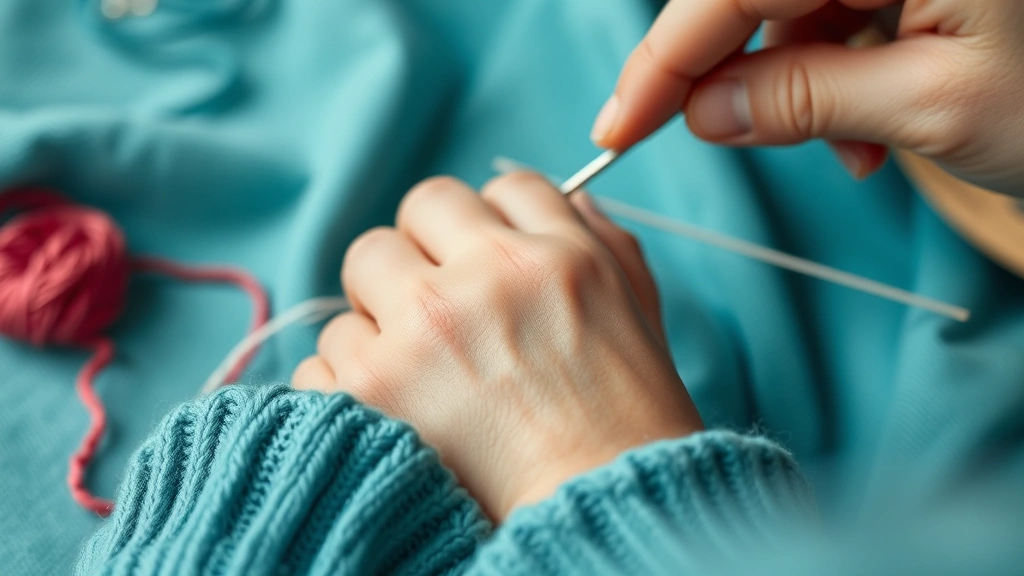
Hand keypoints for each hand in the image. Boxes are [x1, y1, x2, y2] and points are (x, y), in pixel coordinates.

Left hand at [293, 173, 702, 519]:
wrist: (598, 510)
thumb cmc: (629, 422)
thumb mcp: (639, 313)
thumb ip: (602, 239)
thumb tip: (567, 194)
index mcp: (555, 254)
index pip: (500, 187)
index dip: (491, 222)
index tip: (485, 258)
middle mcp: (485, 278)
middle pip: (414, 211)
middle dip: (425, 253)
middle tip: (440, 305)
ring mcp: (422, 330)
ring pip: (358, 278)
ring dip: (382, 321)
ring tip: (420, 372)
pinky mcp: (371, 387)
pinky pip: (323, 354)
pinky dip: (349, 380)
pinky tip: (393, 409)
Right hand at [592, 0, 1023, 195]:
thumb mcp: (933, 107)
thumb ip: (803, 99)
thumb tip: (702, 109)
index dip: (667, 60)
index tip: (618, 127)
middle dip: (731, 70)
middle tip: (710, 137)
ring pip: (794, 9)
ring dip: (796, 85)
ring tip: (849, 152)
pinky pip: (838, 18)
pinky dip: (836, 78)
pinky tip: (869, 131)